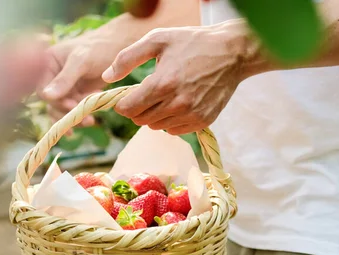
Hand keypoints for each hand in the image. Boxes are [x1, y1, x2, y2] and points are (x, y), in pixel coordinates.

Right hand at [37, 27, 130, 125]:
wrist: (117, 47)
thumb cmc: (98, 48)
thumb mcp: (81, 61)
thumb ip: (65, 78)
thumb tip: (47, 96)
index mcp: (47, 63)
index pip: (42, 89)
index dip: (55, 101)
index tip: (71, 105)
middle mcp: (52, 76)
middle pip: (52, 102)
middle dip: (67, 111)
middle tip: (85, 117)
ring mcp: (65, 86)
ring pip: (62, 109)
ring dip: (74, 117)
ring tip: (90, 121)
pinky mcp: (76, 94)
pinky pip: (73, 109)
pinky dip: (79, 116)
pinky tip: (87, 122)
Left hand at [101, 21, 250, 134]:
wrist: (232, 53)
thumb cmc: (192, 43)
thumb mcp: (157, 40)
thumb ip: (127, 58)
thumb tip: (106, 77)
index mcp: (162, 84)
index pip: (129, 109)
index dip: (123, 104)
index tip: (126, 96)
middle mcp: (176, 104)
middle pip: (141, 120)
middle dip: (138, 108)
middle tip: (147, 92)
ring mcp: (191, 115)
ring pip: (157, 126)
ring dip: (154, 114)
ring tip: (164, 96)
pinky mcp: (203, 121)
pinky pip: (175, 130)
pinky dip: (171, 120)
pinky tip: (178, 103)